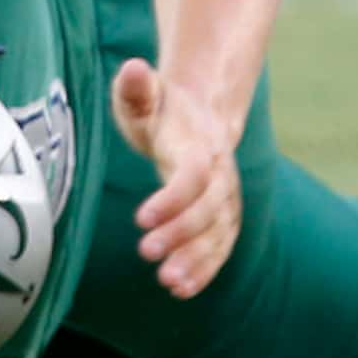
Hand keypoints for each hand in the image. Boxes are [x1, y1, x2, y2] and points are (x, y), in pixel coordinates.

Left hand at [112, 59, 242, 299]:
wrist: (201, 116)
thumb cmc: (162, 110)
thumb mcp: (143, 95)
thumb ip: (136, 88)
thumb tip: (132, 68)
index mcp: (198, 146)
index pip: (193, 175)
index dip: (172, 199)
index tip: (141, 218)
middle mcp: (220, 175)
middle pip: (207, 209)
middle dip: (180, 234)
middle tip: (147, 253)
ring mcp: (225, 200)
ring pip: (217, 234)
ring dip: (196, 261)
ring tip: (168, 282)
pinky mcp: (224, 219)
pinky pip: (220, 247)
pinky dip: (205, 269)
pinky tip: (182, 290)